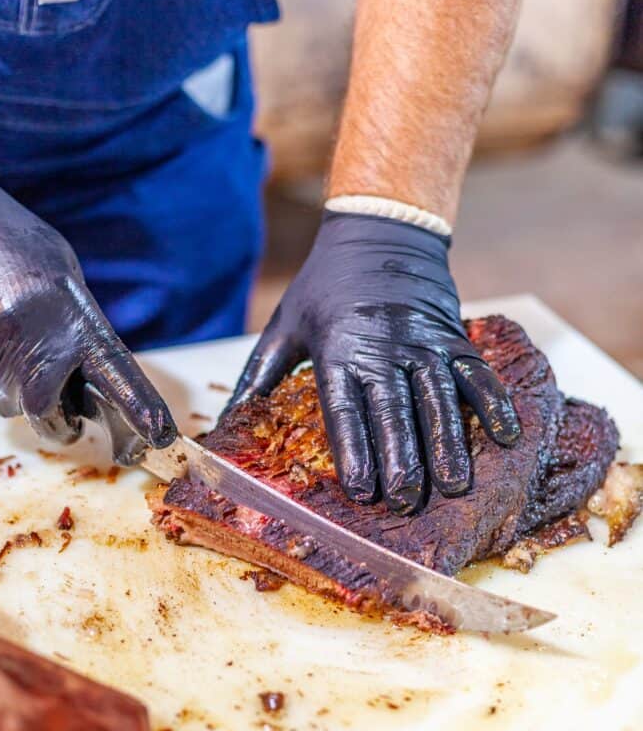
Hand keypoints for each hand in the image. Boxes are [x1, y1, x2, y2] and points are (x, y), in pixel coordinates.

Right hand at [0, 171, 175, 463]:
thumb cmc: (10, 243)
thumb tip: (95, 386)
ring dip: (6, 385)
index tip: (159, 438)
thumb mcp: (62, 279)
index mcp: (71, 314)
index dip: (139, 409)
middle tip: (60, 413)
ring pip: (3, 402)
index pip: (116, 373)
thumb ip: (79, 331)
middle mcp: (33, 336)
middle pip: (43, 410)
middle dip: (52, 419)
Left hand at [230, 209, 519, 512]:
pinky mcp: (452, 335)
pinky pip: (476, 371)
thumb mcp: (284, 324)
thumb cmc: (325, 286)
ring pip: (438, 397)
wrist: (379, 231)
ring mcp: (423, 340)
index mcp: (337, 349)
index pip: (345, 407)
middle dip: (401, 458)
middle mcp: (383, 346)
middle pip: (393, 409)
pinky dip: (493, 402)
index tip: (360, 488)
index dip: (353, 449)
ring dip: (448, 442)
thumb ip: (260, 375)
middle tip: (406, 499)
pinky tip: (505, 436)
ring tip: (455, 484)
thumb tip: (226, 421)